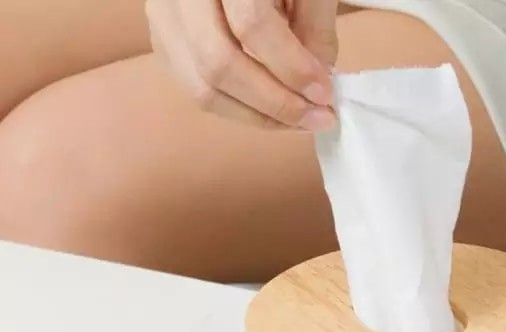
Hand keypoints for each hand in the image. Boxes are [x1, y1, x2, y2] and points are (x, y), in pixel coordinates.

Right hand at [146, 0, 337, 129]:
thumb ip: (315, 24)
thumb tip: (318, 84)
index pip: (250, 23)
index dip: (292, 67)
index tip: (325, 93)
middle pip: (218, 64)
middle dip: (275, 103)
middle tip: (316, 117)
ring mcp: (163, 18)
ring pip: (203, 89)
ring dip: (258, 116)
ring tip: (299, 121)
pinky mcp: (162, 43)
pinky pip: (198, 93)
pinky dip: (240, 110)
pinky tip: (272, 111)